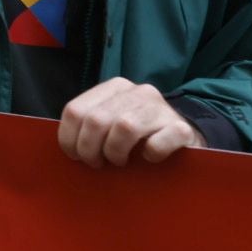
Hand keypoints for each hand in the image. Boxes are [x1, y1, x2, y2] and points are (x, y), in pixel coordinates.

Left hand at [57, 77, 203, 167]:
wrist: (184, 136)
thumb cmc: (138, 134)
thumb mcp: (110, 122)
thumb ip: (89, 125)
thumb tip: (67, 146)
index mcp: (113, 88)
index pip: (75, 110)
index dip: (69, 139)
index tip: (76, 156)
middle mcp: (137, 92)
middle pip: (96, 120)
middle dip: (89, 149)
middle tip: (97, 163)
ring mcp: (161, 108)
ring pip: (124, 128)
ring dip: (115, 152)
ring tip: (119, 161)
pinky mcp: (181, 128)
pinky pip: (157, 144)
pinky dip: (150, 155)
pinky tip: (149, 158)